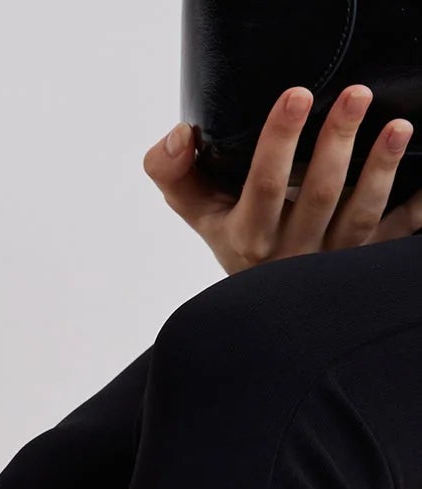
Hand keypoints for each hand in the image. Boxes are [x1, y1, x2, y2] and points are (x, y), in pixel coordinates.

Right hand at [145, 84, 421, 273]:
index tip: (296, 95)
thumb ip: (173, 172)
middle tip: (354, 95)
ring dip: (380, 170)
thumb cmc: (236, 241)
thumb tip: (179, 135)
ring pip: (359, 216)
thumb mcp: (197, 212)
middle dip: (337, 142)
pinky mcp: (363, 262)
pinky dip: (417, 209)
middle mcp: (291, 255)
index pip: (264, 185)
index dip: (279, 140)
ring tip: (398, 126)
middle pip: (319, 195)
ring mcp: (331, 261)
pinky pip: (396, 238)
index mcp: (248, 238)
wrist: (262, 312)